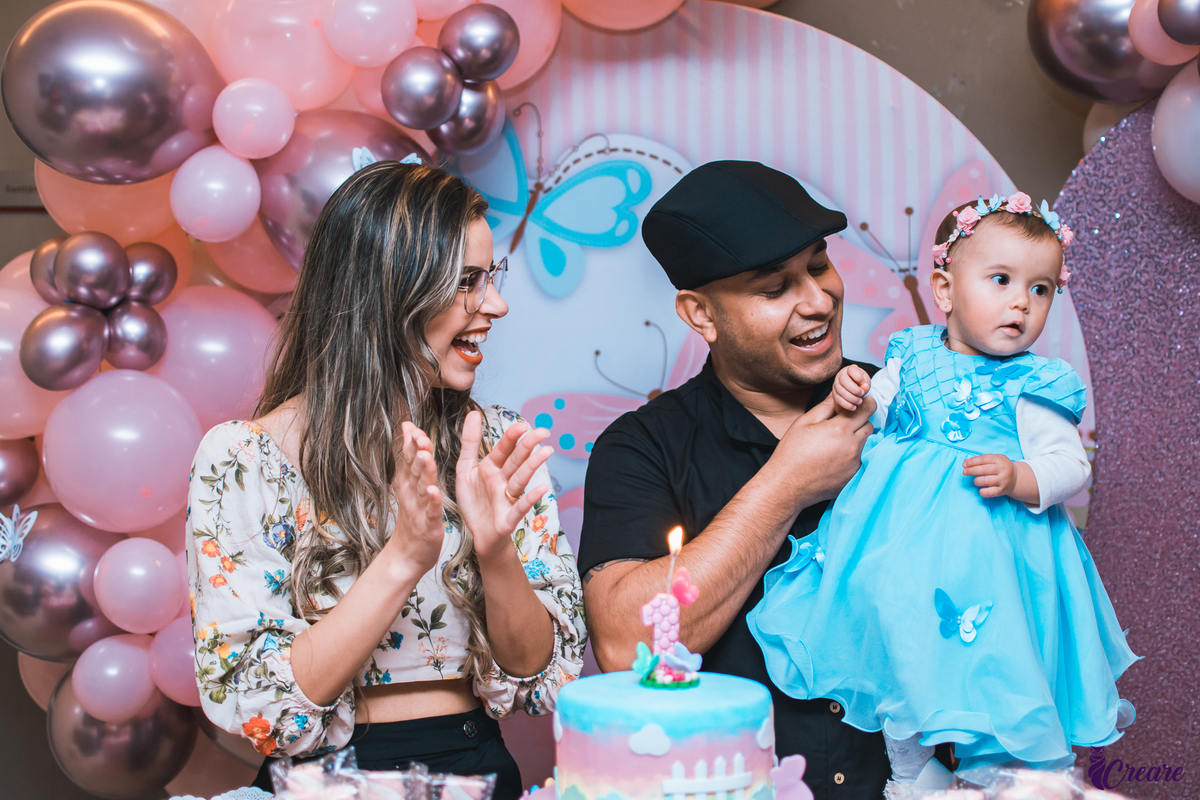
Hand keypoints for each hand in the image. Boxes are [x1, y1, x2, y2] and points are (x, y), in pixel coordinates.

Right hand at [386, 422, 445, 576]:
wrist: (407, 555)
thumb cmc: (412, 518)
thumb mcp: (409, 486)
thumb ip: (410, 459)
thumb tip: (408, 430)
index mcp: (408, 484)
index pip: (407, 459)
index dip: (409, 443)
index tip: (411, 426)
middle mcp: (411, 494)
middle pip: (413, 469)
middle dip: (415, 451)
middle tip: (419, 435)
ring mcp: (419, 509)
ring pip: (421, 487)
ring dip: (423, 471)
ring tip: (425, 456)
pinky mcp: (428, 524)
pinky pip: (431, 511)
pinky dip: (433, 501)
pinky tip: (434, 491)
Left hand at [456, 410, 553, 562]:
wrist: (475, 534)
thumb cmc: (474, 501)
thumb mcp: (465, 468)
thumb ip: (470, 442)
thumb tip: (474, 413)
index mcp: (492, 467)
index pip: (504, 448)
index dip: (513, 436)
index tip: (523, 424)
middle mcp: (502, 480)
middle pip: (517, 460)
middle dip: (529, 445)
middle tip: (543, 431)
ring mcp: (507, 498)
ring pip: (521, 478)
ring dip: (534, 465)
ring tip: (547, 451)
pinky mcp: (508, 517)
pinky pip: (520, 507)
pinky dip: (531, 498)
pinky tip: (542, 488)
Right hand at [772, 392, 876, 502]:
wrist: (787, 484)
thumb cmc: (792, 452)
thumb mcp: (804, 422)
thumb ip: (825, 407)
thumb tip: (838, 394)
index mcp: (840, 429)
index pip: (867, 409)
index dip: (866, 403)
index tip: (862, 403)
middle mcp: (852, 446)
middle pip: (869, 426)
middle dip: (860, 422)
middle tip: (844, 425)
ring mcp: (855, 464)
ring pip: (868, 443)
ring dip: (859, 439)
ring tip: (839, 443)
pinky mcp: (854, 476)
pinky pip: (862, 460)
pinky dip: (855, 456)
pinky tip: (837, 458)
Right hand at [832, 364, 871, 412]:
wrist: (855, 390)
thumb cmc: (861, 383)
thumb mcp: (866, 382)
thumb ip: (865, 384)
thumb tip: (864, 387)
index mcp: (850, 369)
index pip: (851, 370)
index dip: (858, 377)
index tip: (864, 383)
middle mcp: (840, 375)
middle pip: (844, 381)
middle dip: (854, 390)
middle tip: (862, 394)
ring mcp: (836, 384)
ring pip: (840, 391)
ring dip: (851, 398)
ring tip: (859, 401)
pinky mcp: (834, 394)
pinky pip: (838, 399)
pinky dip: (846, 404)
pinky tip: (854, 407)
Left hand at [963, 453, 1016, 497]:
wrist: (1016, 478)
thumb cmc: (1000, 467)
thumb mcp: (994, 459)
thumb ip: (980, 460)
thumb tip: (965, 463)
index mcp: (1000, 460)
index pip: (983, 459)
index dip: (972, 462)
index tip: (964, 465)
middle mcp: (1003, 470)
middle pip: (984, 470)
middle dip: (971, 471)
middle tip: (964, 472)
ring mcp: (1003, 481)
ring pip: (985, 481)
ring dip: (976, 481)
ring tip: (976, 480)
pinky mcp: (1002, 491)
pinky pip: (988, 493)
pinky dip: (982, 491)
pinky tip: (981, 489)